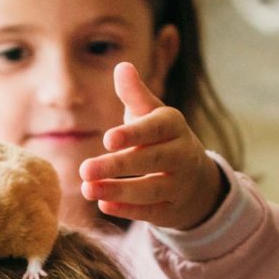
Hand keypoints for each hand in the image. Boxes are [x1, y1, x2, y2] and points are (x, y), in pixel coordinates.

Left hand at [79, 62, 226, 230]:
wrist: (194, 178)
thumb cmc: (161, 138)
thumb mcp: (150, 114)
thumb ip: (135, 94)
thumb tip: (122, 66)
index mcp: (173, 126)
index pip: (155, 129)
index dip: (133, 134)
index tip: (107, 139)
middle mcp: (181, 154)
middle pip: (150, 160)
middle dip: (117, 166)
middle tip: (84, 170)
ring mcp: (179, 184)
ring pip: (150, 189)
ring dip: (118, 190)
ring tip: (87, 189)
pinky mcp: (172, 209)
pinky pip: (151, 212)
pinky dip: (128, 210)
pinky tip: (103, 206)